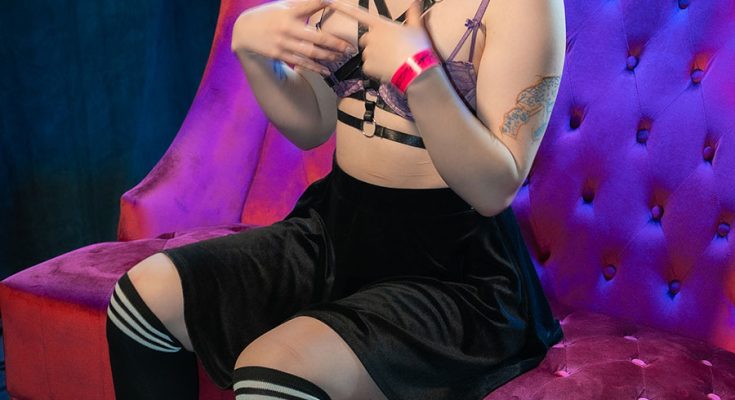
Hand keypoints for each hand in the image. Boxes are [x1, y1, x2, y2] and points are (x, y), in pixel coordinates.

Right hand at [231, 0, 355, 75]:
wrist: (244, 31)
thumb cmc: (269, 16)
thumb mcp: (283, 6)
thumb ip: (302, 4)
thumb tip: (324, 0)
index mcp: (289, 12)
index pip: (308, 6)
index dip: (322, 3)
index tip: (335, 3)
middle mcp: (286, 27)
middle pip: (315, 37)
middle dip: (335, 43)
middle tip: (349, 47)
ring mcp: (282, 42)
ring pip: (310, 52)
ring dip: (327, 56)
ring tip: (341, 57)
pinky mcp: (279, 54)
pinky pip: (300, 62)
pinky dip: (315, 67)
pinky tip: (326, 70)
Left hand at [324, 0, 433, 82]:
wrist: (417, 70)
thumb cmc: (417, 48)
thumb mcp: (417, 28)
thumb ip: (413, 14)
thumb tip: (416, 1)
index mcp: (380, 26)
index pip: (357, 14)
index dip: (342, 7)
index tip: (329, 1)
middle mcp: (371, 37)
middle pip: (366, 39)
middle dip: (374, 44)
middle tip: (389, 49)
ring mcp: (367, 53)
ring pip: (368, 54)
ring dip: (376, 57)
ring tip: (392, 60)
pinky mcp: (367, 67)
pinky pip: (369, 67)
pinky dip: (376, 69)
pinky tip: (388, 69)